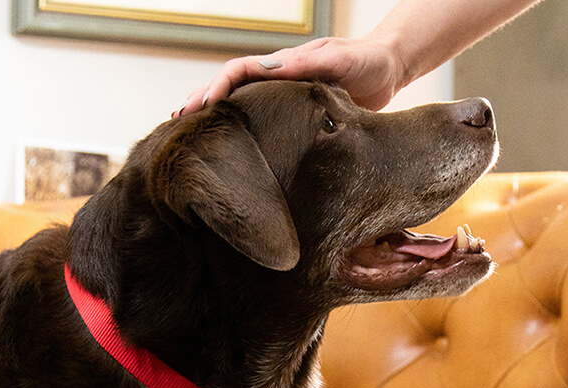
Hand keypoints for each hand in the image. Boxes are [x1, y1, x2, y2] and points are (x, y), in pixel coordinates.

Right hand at [174, 36, 407, 117]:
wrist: (389, 69)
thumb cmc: (367, 61)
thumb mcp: (340, 58)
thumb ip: (309, 63)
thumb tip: (273, 67)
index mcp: (285, 64)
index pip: (240, 71)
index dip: (218, 86)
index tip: (203, 105)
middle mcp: (278, 79)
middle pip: (230, 88)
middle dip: (202, 101)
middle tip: (177, 122)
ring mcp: (283, 97)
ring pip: (240, 105)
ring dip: (214, 117)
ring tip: (188, 135)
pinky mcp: (294, 116)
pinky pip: (259, 121)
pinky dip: (238, 131)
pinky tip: (227, 149)